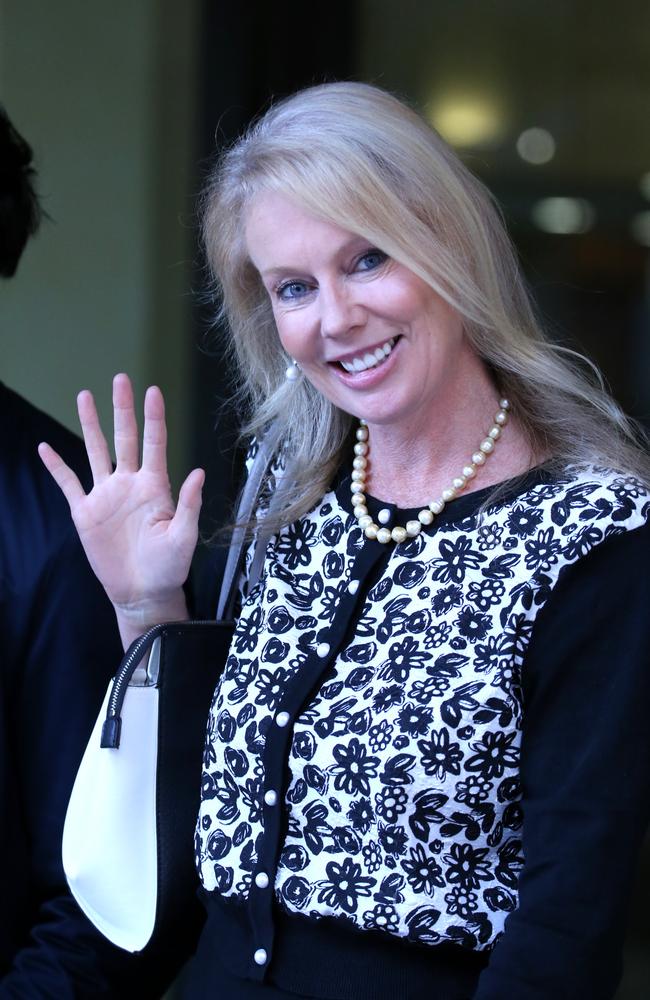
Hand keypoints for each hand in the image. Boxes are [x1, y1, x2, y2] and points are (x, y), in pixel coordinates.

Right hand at [39, 374, 203, 634]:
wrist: (142, 592)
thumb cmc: (169, 567)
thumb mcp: (184, 538)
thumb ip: (189, 505)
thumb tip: (199, 472)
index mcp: (155, 487)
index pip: (155, 443)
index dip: (153, 417)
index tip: (152, 390)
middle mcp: (129, 484)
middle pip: (124, 437)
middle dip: (122, 409)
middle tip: (121, 379)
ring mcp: (106, 496)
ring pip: (95, 451)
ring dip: (90, 424)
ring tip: (85, 395)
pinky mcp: (85, 513)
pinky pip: (68, 484)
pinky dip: (56, 466)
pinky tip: (45, 448)